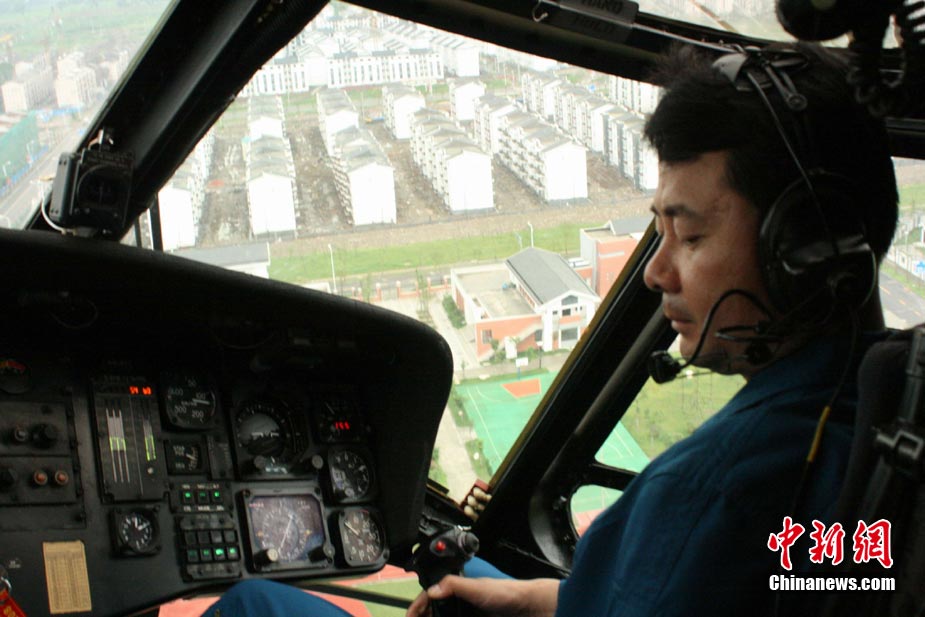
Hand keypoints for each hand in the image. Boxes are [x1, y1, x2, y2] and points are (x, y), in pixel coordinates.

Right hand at [405, 575, 558, 616]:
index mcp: (457, 587)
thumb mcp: (477, 587)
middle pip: (434, 611)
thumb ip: (453, 585)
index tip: (409, 616)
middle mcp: (459, 601)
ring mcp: (466, 613)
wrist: (527, 608)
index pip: (430, 597)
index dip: (417, 607)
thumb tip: (432, 590)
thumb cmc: (506, 592)